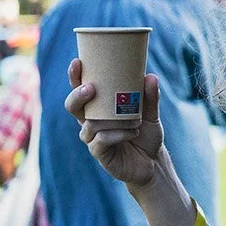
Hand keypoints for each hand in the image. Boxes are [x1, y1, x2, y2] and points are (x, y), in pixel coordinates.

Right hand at [65, 59, 167, 192]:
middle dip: (78, 95)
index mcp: (98, 108)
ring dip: (110, 119)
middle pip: (73, 106)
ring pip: (90, 124)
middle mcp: (91, 121)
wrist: (152, 163)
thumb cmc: (146, 135)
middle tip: (91, 88)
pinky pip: (101, 140)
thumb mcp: (151, 114)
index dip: (74, 77)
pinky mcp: (99, 153)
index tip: (77, 62)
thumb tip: (150, 76)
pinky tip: (132, 132)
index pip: (80, 90)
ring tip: (133, 119)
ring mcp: (93, 138)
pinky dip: (117, 134)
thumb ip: (150, 97)